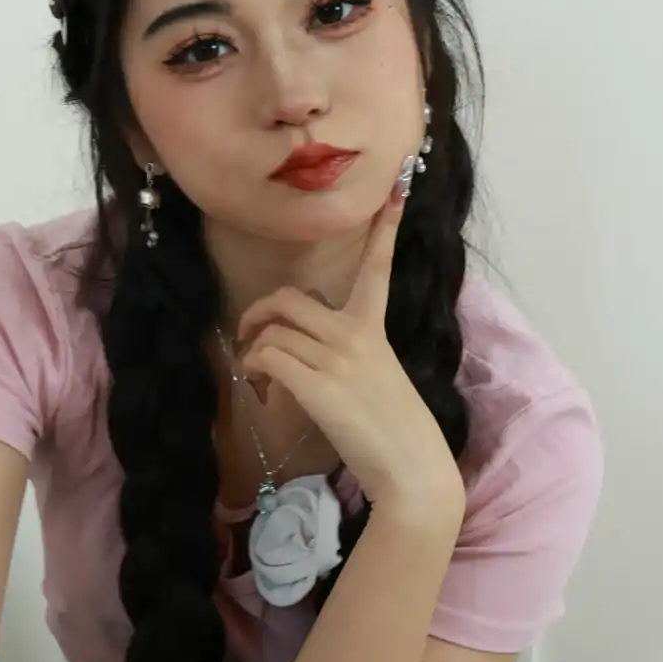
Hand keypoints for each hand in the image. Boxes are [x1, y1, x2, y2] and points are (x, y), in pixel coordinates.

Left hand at [232, 179, 462, 516]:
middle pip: (289, 299)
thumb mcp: (380, 380)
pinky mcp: (316, 383)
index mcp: (374, 329)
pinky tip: (265, 392)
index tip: (394, 193)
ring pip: (272, 328)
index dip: (383, 230)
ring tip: (258, 376)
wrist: (412, 468)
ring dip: (251, 349)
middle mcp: (355, 334)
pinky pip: (266, 356)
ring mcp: (336, 357)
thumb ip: (352, 358)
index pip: (377, 269)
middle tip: (250, 337)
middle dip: (259, 313)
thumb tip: (308, 361)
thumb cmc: (398, 432)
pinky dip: (255, 370)